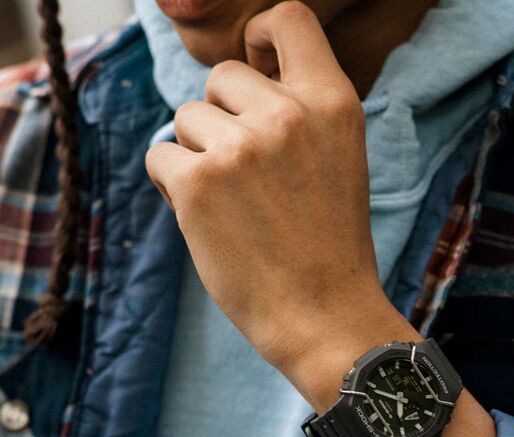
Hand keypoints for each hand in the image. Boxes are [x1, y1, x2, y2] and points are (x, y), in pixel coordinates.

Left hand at [145, 1, 411, 404]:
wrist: (324, 316)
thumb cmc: (330, 249)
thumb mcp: (339, 164)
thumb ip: (298, 117)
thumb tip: (234, 85)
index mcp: (334, 105)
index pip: (288, 19)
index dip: (261, 37)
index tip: (255, 67)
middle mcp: (287, 115)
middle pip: (221, 77)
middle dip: (223, 117)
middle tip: (247, 175)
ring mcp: (240, 147)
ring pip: (188, 119)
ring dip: (200, 156)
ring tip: (236, 207)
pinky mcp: (198, 183)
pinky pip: (160, 156)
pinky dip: (173, 185)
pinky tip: (208, 219)